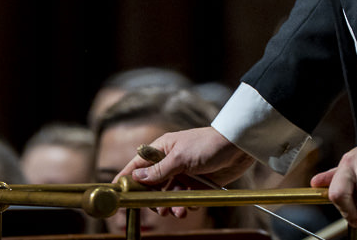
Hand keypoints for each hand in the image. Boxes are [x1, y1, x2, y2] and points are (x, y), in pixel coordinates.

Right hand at [115, 127, 254, 217]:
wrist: (238, 148)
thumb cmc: (208, 144)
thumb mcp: (180, 158)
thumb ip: (159, 170)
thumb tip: (137, 177)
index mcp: (161, 150)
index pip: (138, 165)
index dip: (127, 178)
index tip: (118, 192)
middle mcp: (169, 162)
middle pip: (152, 186)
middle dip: (153, 199)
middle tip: (159, 209)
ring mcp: (183, 174)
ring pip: (168, 195)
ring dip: (171, 205)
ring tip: (178, 212)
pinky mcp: (196, 184)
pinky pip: (184, 199)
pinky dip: (185, 205)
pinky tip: (191, 205)